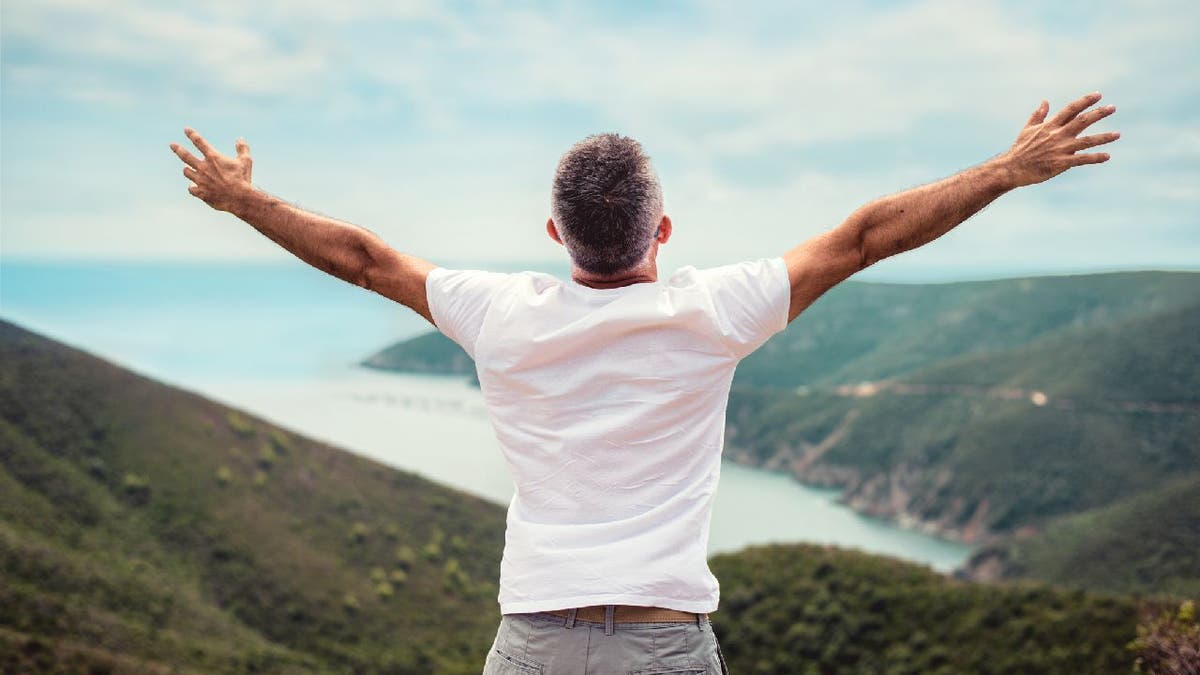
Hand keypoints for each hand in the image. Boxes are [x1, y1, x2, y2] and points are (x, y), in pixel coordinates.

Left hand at [170, 128, 254, 211]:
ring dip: (187, 170)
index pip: (199, 142)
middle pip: (186, 156)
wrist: (239, 198)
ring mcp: (200, 180)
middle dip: (178, 149)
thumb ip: (242, 149)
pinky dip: (192, 187)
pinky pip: (191, 188)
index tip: (186, 130)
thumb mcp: (245, 161)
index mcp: (213, 157)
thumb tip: (240, 139)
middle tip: (172, 145)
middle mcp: (204, 167)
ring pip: (187, 172)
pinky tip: (194, 186)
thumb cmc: (243, 179)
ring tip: (187, 169)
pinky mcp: (201, 192)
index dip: (191, 134)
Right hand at [1001, 92, 1119, 187]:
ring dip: (1103, 137)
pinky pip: (1082, 159)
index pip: (1070, 109)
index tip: (1098, 95)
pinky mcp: (1061, 163)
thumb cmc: (1019, 149)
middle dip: (1098, 113)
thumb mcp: (1027, 129)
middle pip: (1082, 121)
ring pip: (1086, 141)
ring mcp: (1060, 149)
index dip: (1085, 101)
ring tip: (1117, 134)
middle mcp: (1057, 135)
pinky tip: (1107, 156)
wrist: (1012, 169)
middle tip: (1112, 108)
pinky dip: (1095, 157)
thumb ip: (1038, 115)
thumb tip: (1045, 101)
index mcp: (1050, 126)